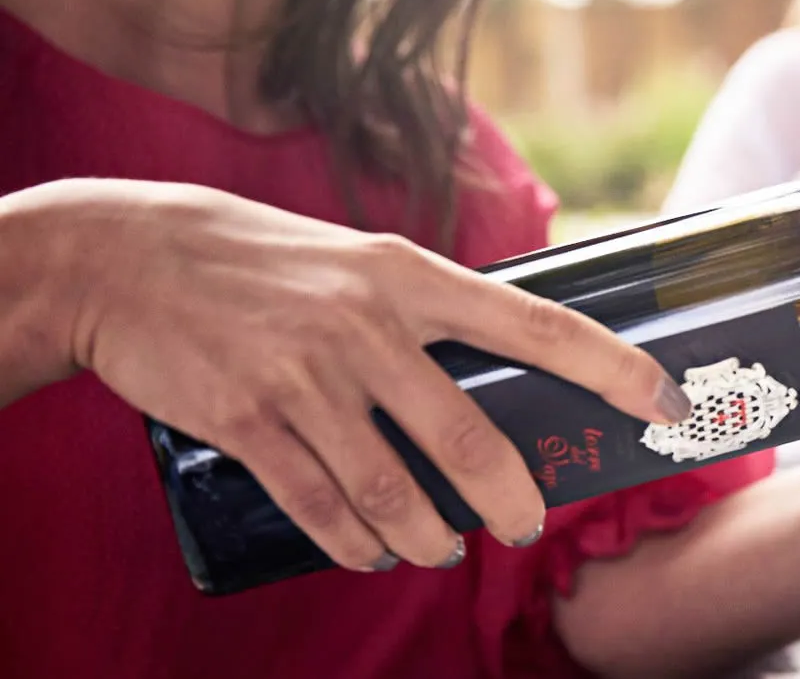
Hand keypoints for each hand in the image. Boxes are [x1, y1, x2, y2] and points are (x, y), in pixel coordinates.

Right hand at [38, 179, 686, 570]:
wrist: (125, 256)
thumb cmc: (261, 258)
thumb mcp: (358, 258)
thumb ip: (427, 307)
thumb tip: (503, 360)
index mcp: (409, 276)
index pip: (537, 324)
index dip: (610, 369)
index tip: (664, 403)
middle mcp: (366, 327)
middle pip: (468, 439)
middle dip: (510, 500)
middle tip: (526, 526)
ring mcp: (304, 377)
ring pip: (393, 491)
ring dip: (428, 537)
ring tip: (439, 550)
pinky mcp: (246, 421)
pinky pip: (319, 505)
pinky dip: (354, 543)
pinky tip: (371, 552)